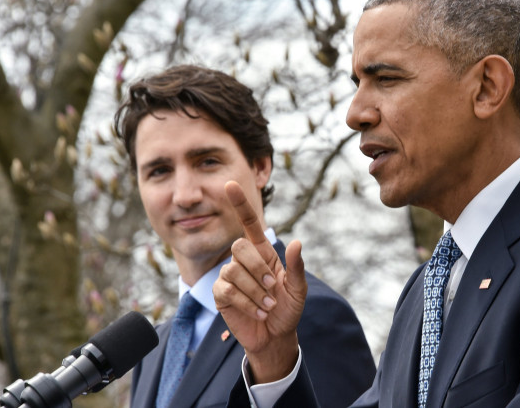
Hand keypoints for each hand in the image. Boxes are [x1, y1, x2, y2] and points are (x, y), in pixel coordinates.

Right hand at [212, 181, 306, 382]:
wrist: (276, 336)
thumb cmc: (288, 309)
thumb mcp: (299, 289)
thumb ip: (297, 266)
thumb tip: (297, 242)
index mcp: (264, 253)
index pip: (249, 223)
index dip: (239, 204)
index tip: (229, 184)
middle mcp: (244, 261)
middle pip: (239, 247)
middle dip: (257, 268)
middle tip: (272, 288)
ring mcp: (230, 276)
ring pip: (234, 272)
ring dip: (255, 291)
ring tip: (268, 305)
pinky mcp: (221, 295)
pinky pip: (227, 290)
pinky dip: (246, 303)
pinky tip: (257, 312)